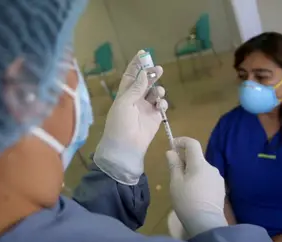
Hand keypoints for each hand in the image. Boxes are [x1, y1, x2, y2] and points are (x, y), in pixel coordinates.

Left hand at [93, 50, 165, 184]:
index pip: (130, 75)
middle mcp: (135, 99)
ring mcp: (145, 108)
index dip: (136, 65)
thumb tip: (144, 73)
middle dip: (151, 74)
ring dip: (158, 90)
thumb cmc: (119, 124)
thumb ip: (136, 88)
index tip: (143, 53)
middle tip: (159, 69)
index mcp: (124, 94)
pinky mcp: (154, 118)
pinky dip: (162, 103)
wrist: (125, 147)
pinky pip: (161, 105)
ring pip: (155, 93)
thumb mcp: (124, 103)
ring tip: (159, 93)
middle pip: (145, 82)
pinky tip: (160, 106)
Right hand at [166, 137, 227, 238]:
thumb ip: (174, 165)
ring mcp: (217, 178)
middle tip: (174, 173)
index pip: (192, 143)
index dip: (181, 141)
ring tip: (183, 187)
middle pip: (197, 158)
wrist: (206, 223)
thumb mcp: (175, 182)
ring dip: (192, 172)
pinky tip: (194, 194)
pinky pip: (207, 179)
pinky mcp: (220, 189)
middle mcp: (211, 167)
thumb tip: (171, 152)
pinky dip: (199, 181)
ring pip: (202, 169)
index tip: (172, 146)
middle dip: (185, 161)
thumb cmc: (186, 201)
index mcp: (199, 164)